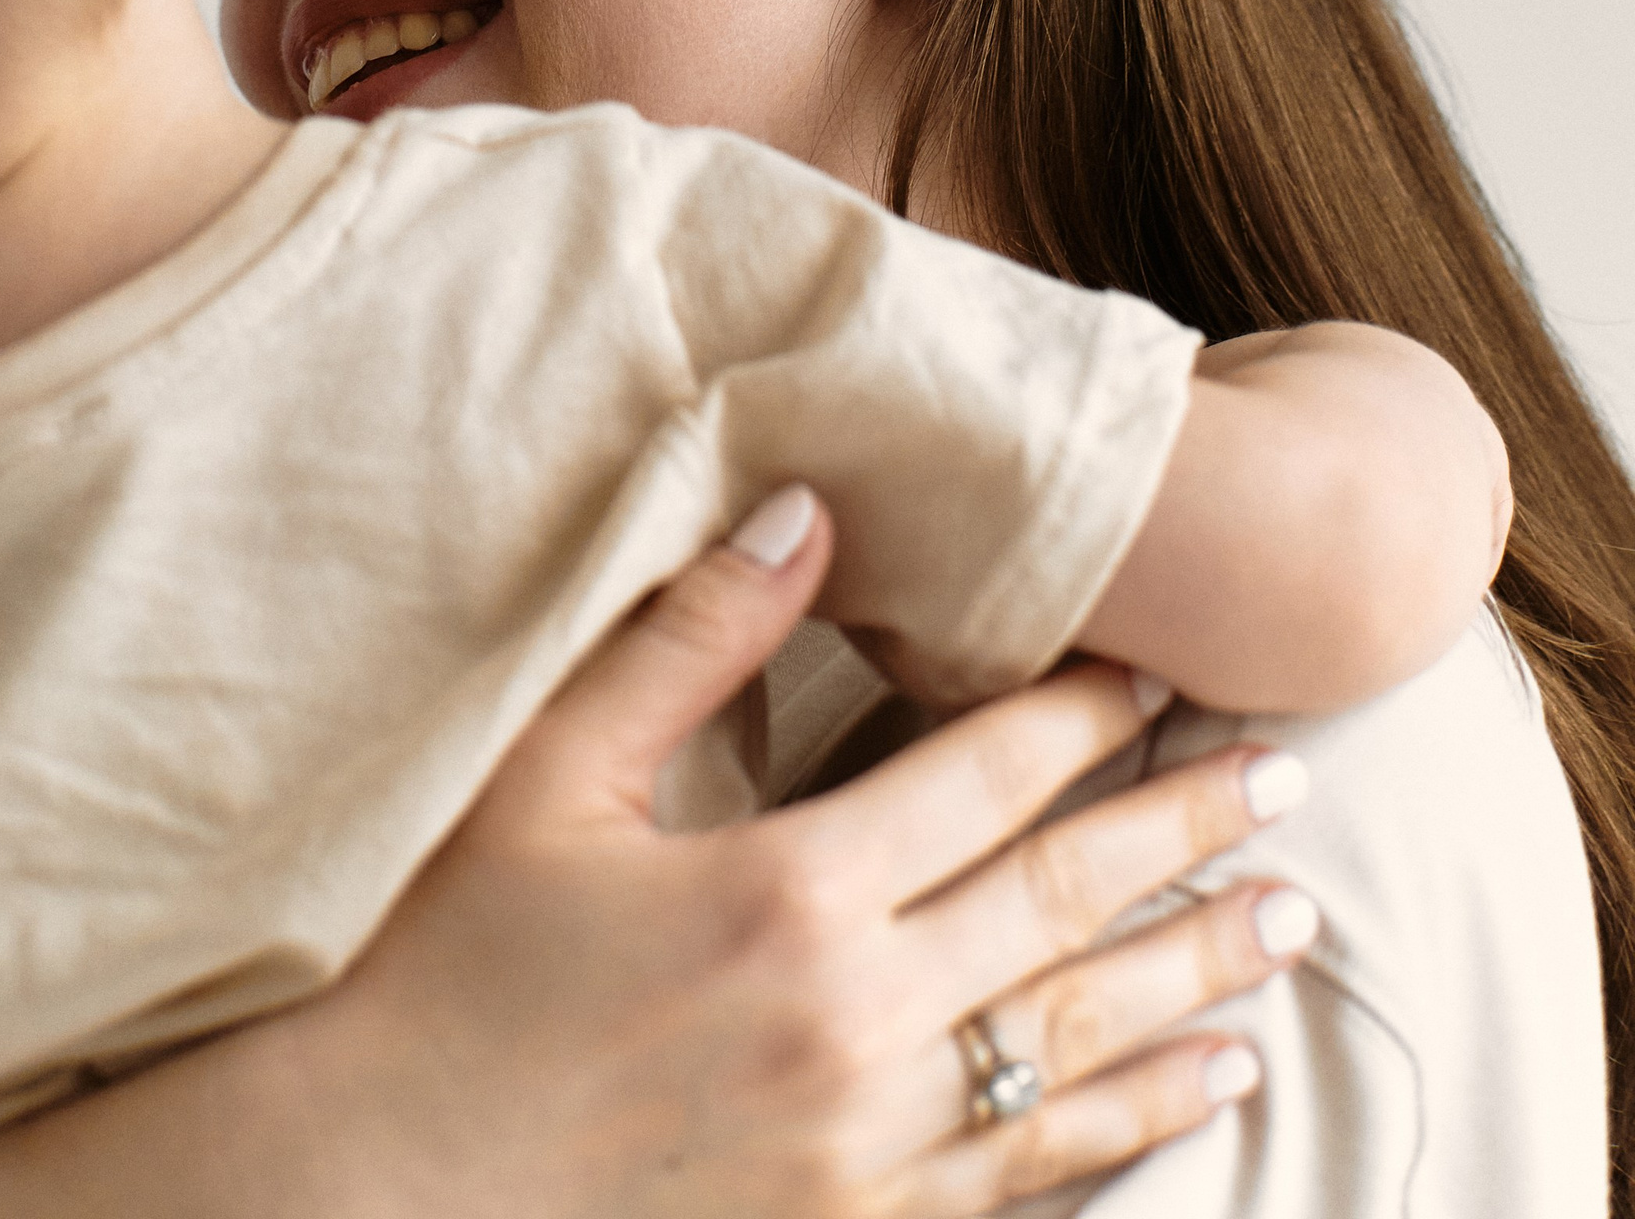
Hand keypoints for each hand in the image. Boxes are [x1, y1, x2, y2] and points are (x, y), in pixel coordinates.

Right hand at [0, 494, 1311, 1218]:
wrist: (370, 1192)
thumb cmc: (435, 967)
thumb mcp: (542, 775)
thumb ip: (684, 637)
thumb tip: (803, 509)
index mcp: (784, 892)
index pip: (982, 778)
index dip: (1085, 717)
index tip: (1165, 665)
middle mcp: (855, 1023)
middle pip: (1066, 908)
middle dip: (1185, 831)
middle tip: (1289, 774)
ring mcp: (866, 1148)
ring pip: (1080, 1045)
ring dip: (1195, 975)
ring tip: (1290, 923)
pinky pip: (1034, 1174)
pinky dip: (1135, 1124)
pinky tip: (1203, 1092)